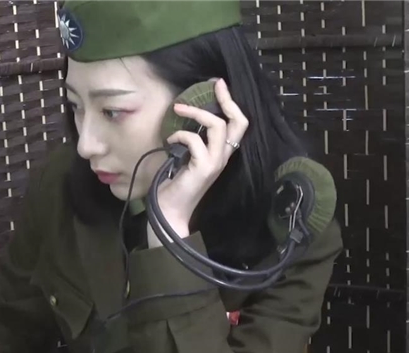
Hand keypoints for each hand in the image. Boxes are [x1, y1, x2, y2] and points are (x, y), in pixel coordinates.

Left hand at [147, 78, 247, 247]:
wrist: (171, 212)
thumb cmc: (176, 185)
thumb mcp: (187, 157)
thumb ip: (192, 141)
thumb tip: (185, 115)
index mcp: (221, 153)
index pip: (238, 125)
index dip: (231, 103)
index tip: (218, 85)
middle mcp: (223, 157)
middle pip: (238, 122)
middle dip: (226, 100)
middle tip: (212, 85)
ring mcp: (215, 163)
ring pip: (218, 127)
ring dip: (196, 113)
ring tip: (178, 108)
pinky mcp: (203, 168)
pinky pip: (195, 141)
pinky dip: (180, 134)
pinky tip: (170, 140)